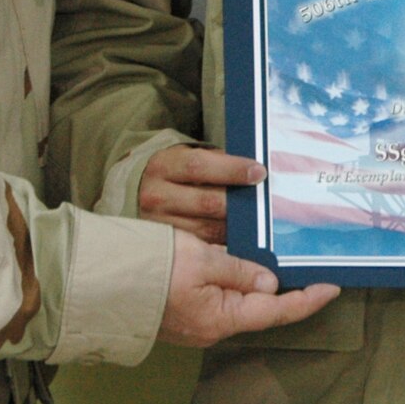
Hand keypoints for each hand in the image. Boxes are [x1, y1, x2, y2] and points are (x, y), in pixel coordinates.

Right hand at [138, 144, 263, 243]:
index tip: (259, 173)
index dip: (232, 169)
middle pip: (206, 202)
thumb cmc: (174, 172)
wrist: (137, 193)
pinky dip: (225, 245)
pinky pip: (202, 246)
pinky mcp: (167, 245)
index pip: (199, 166)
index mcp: (165, 166)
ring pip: (207, 230)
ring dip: (237, 228)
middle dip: (240, 204)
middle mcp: (157, 196)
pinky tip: (244, 241)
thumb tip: (256, 172)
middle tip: (267, 205)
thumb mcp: (187, 157)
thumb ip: (217, 163)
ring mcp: (159, 225)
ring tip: (261, 225)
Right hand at [155, 230, 337, 347]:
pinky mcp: (186, 312)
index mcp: (221, 318)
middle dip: (286, 289)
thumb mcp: (203, 260)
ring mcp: (198, 322)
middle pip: (261, 309)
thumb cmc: (152, 269)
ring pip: (240, 301)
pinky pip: (221, 297)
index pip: (277, 311)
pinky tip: (245, 262)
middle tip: (310, 266)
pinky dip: (237, 281)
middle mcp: (213, 327)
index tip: (332, 286)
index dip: (307, 299)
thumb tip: (270, 282)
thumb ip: (240, 270)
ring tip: (282, 260)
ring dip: (260, 282)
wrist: (101, 282)